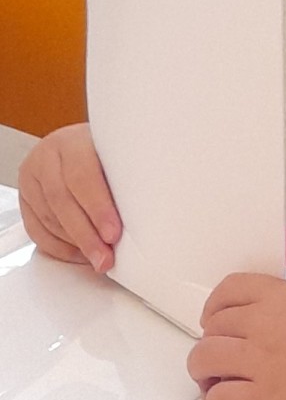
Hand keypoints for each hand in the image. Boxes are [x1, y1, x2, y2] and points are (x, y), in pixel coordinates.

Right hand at [18, 124, 121, 270]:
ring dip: (74, 244)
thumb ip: (126, 180)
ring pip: (48, 218)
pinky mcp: (26, 198)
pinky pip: (37, 230)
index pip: (82, 177)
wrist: (82, 146)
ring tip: (97, 258)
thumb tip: (145, 217)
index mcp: (73, 142)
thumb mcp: (118, 156)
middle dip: (86, 235)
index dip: (98, 209)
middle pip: (62, 200)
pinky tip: (79, 254)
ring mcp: (33, 178)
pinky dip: (59, 247)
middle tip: (105, 257)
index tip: (113, 233)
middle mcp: (48, 157)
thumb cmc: (106, 154)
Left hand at [188, 274, 285, 399]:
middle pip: (211, 328)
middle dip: (213, 342)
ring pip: (202, 360)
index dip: (215, 307)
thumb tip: (270, 321)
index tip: (218, 321)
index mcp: (281, 295)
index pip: (227, 289)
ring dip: (205, 372)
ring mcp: (258, 363)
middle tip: (226, 359)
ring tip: (218, 382)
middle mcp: (262, 324)